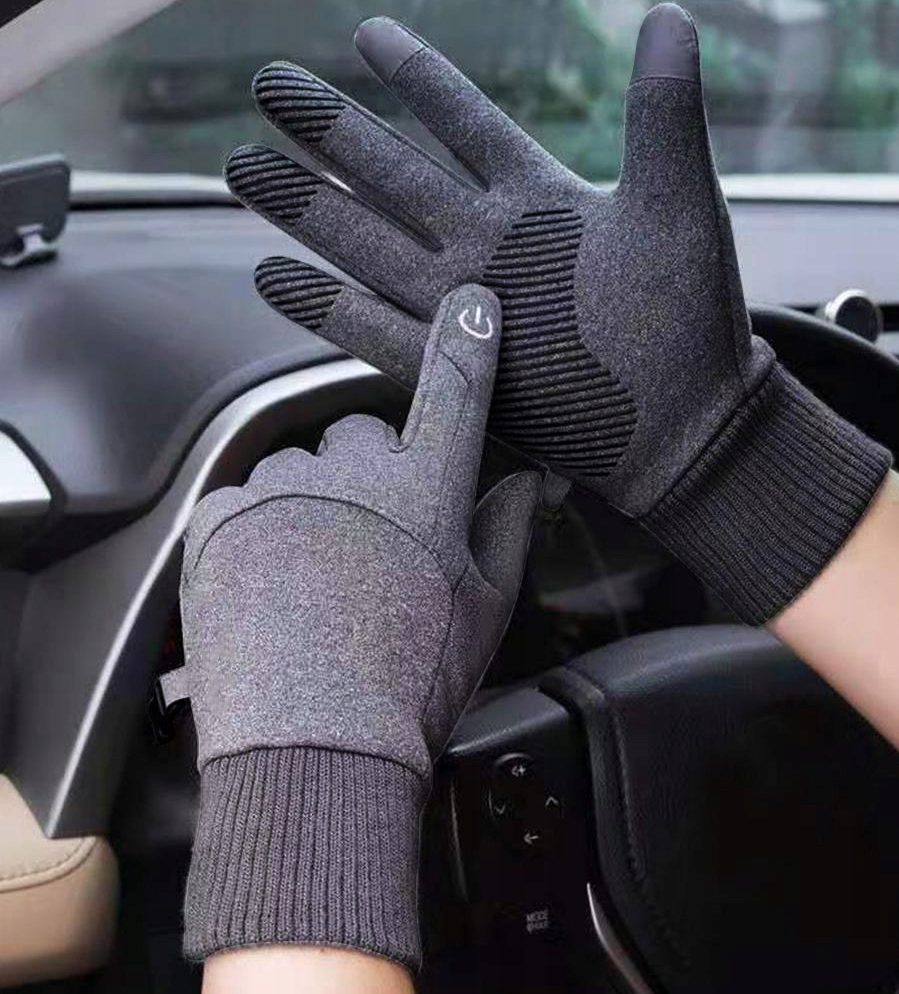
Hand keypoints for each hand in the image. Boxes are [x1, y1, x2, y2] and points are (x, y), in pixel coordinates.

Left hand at [174, 285, 539, 970]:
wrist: (313, 748)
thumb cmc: (413, 684)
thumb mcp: (485, 611)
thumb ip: (509, 530)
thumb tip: (530, 479)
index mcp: (427, 491)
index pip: (456, 392)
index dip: (468, 341)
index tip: (471, 300)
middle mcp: (354, 474)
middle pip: (366, 431)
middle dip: (374, 468)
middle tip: (372, 540)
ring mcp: (280, 492)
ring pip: (304, 467)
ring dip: (314, 502)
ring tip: (316, 579)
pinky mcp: (219, 518)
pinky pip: (247, 498)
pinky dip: (261, 528)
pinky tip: (274, 586)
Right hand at [224, 3, 888, 622]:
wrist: (688, 423)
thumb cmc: (693, 317)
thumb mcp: (679, 203)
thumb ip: (663, 112)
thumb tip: (670, 11)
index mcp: (537, 197)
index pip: (463, 120)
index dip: (416, 76)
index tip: (365, 31)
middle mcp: (489, 245)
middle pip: (393, 173)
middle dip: (330, 130)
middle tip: (267, 84)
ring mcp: (466, 306)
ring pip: (369, 244)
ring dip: (306, 207)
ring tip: (241, 165)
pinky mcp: (454, 369)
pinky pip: (375, 331)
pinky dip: (322, 306)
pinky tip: (270, 277)